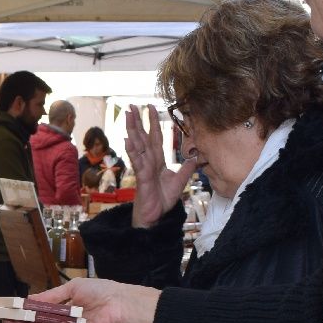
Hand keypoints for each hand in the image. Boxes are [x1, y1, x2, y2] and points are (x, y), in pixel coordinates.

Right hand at [15, 278, 159, 322]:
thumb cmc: (100, 291)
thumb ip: (50, 297)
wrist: (119, 301)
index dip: (26, 313)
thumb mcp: (71, 288)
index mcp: (66, 310)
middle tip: (7, 318)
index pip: (42, 315)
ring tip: (16, 321)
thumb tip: (29, 300)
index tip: (11, 310)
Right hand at [125, 104, 197, 227]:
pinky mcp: (142, 178)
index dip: (154, 123)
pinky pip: (137, 162)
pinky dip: (132, 151)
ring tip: (127, 115)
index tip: (152, 108)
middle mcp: (149, 162)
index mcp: (158, 161)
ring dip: (132, 129)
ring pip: (138, 145)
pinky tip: (128, 139)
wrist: (155, 217)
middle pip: (143, 137)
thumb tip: (194, 157)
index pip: (156, 138)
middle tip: (132, 105)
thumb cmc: (162, 201)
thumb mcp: (179, 182)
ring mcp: (144, 168)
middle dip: (138, 121)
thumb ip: (186, 169)